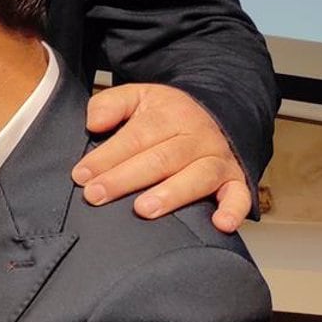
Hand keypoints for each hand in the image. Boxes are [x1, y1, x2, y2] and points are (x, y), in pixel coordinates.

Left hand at [74, 83, 252, 231]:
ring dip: (171, 195)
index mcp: (168, 115)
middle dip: (125, 179)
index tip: (81, 175)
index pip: (134, 138)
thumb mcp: (137, 97)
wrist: (213, 112)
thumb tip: (94, 123)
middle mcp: (196, 137)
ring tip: (144, 210)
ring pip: (196, 176)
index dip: (106, 157)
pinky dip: (233, 210)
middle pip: (160, 159)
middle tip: (97, 195)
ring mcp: (217, 159)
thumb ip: (110, 104)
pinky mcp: (235, 179)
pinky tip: (220, 225)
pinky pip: (240, 195)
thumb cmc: (166, 114)